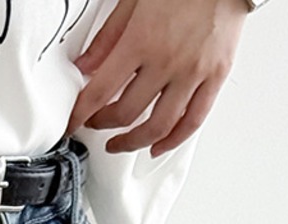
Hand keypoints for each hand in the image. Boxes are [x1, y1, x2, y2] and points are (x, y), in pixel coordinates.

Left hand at [66, 0, 249, 158]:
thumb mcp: (134, 0)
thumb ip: (108, 36)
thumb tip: (85, 65)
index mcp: (141, 40)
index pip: (100, 91)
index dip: (81, 114)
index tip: (73, 123)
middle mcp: (166, 61)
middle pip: (126, 114)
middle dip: (104, 126)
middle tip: (96, 125)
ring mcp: (192, 73)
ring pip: (159, 126)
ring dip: (134, 142)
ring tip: (122, 143)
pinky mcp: (215, 77)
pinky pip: (193, 121)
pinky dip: (173, 140)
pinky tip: (159, 145)